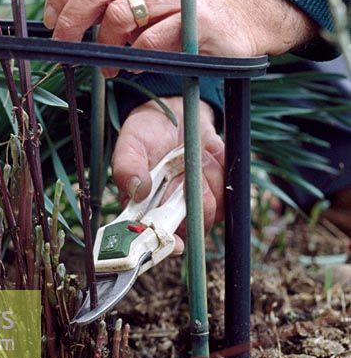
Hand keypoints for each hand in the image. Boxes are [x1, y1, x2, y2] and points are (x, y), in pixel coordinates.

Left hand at [44, 0, 315, 67]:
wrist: (241, 18)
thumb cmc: (182, 13)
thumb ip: (112, 1)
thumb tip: (63, 24)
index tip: (50, 20)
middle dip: (73, 19)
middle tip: (65, 46)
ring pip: (121, 14)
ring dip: (107, 46)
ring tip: (110, 66)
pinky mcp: (196, 19)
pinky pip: (151, 40)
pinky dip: (136, 57)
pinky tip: (138, 64)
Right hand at [112, 97, 224, 241]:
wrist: (174, 113)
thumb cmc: (146, 133)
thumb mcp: (130, 143)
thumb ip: (127, 166)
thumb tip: (138, 189)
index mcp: (145, 211)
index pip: (157, 240)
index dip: (168, 244)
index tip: (176, 241)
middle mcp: (172, 213)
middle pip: (193, 228)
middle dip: (192, 199)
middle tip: (182, 172)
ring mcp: (199, 204)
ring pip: (215, 207)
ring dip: (206, 176)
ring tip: (190, 155)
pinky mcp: (220, 191)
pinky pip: (230, 189)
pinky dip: (220, 167)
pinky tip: (206, 153)